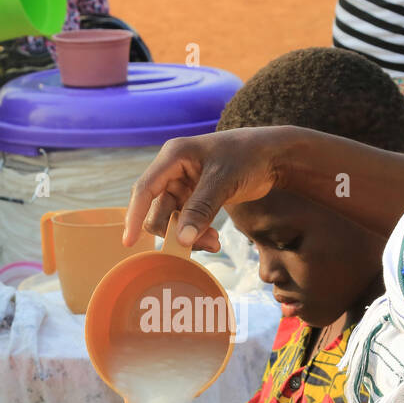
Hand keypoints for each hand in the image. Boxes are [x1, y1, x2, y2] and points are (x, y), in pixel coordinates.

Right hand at [124, 127, 299, 250]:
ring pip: (173, 219)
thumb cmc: (248, 158)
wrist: (274, 157)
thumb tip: (181, 240)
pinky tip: (214, 239)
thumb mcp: (223, 182)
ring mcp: (184, 184)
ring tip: (214, 244)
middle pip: (158, 208)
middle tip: (200, 245)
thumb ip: (200, 210)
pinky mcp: (196, 196)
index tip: (129, 242)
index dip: (134, 216)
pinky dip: (198, 232)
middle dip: (175, 230)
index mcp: (173, 157)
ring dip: (189, 235)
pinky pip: (187, 220)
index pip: (145, 189)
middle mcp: (173, 170)